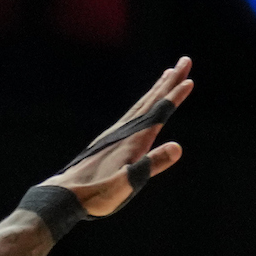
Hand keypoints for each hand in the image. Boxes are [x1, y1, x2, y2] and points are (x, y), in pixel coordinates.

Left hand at [46, 58, 194, 217]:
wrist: (66, 194)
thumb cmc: (97, 194)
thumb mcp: (127, 184)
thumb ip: (152, 165)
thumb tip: (178, 148)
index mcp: (133, 140)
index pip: (159, 113)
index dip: (175, 97)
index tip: (189, 80)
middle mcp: (125, 131)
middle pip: (152, 100)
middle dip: (170, 81)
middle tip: (185, 60)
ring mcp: (116, 134)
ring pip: (142, 104)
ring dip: (157, 88)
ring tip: (168, 73)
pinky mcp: (110, 140)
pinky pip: (133, 113)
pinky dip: (144, 103)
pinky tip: (144, 105)